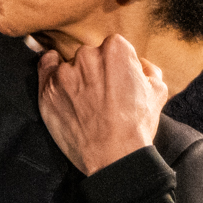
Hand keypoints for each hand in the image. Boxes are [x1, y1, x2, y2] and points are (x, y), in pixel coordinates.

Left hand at [37, 35, 168, 174]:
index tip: (116, 81)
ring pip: (70, 65)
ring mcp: (65, 72)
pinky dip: (51, 69)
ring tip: (85, 102)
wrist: (114, 156)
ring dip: (76, 77)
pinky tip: (59, 80)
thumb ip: (148, 69)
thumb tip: (139, 64)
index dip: (117, 65)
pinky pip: (45, 66)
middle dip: (96, 71)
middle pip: (91, 55)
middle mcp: (88, 55)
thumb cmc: (137, 126)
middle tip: (102, 95)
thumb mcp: (158, 92)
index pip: (114, 47)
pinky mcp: (48, 89)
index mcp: (116, 49)